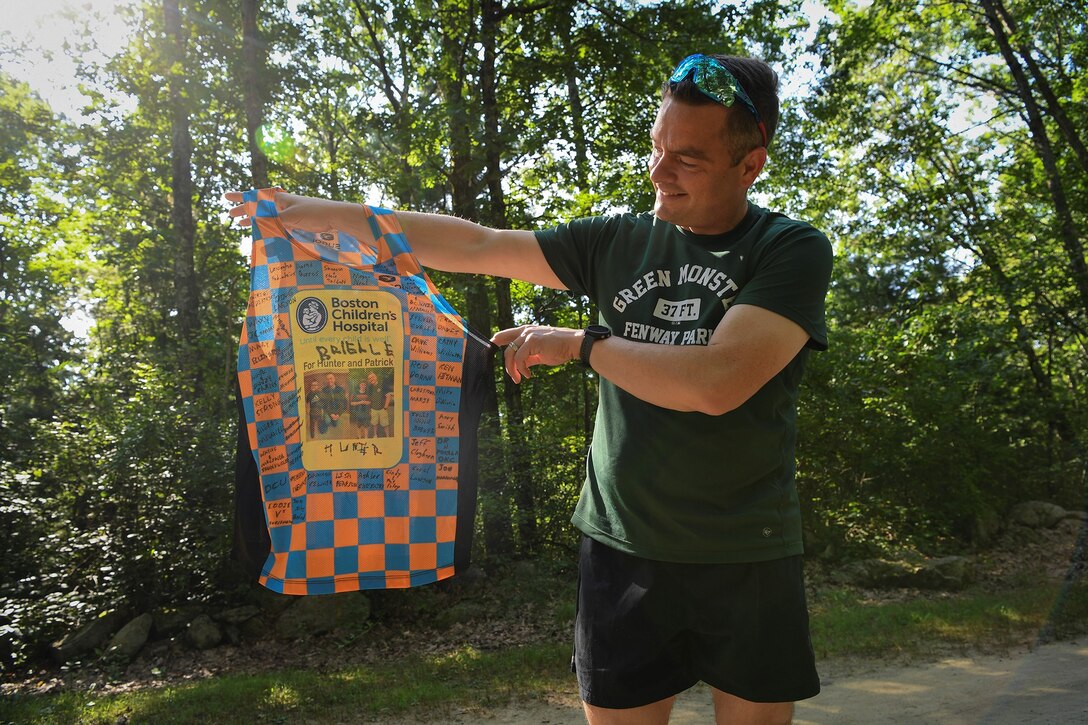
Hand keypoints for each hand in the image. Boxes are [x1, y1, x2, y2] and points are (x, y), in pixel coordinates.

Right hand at [223, 190, 341, 231]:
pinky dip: (268, 228)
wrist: (335, 217)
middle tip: (231, 215)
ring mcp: (290, 215)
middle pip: (259, 207)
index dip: (241, 197)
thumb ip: (273, 225)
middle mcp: (283, 206)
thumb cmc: (313, 213)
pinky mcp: (297, 225)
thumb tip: (260, 239)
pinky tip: (263, 234)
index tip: (226, 197)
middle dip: (245, 210)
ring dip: (255, 220)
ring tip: (242, 224)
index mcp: (280, 199)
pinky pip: (278, 226)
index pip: (256, 197)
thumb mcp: (289, 217)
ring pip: (267, 217)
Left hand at [491, 325, 581, 382]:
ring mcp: (528, 335)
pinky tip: (528, 375)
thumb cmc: (559, 348)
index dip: (496, 341)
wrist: (573, 345)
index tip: (490, 349)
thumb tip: (520, 366)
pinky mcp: (532, 341)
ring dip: (513, 369)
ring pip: (511, 354)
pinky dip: (522, 369)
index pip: (505, 335)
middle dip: (507, 365)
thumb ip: (529, 357)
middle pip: (506, 348)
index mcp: (526, 331)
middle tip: (514, 378)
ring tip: (520, 378)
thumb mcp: (540, 353)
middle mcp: (525, 331)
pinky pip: (520, 358)